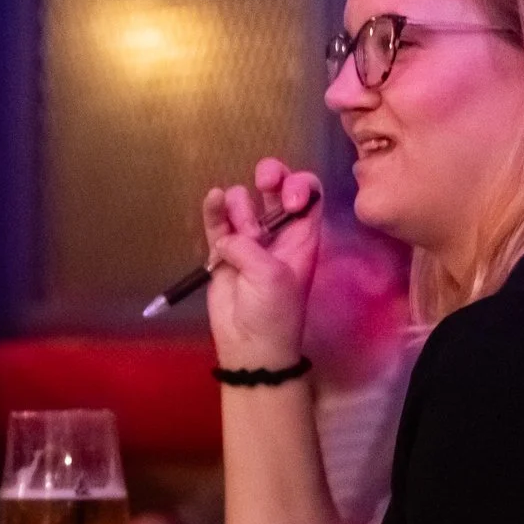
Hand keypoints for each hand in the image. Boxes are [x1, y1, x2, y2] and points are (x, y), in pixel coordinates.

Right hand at [199, 159, 323, 370]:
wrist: (250, 345)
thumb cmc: (273, 312)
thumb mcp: (272, 275)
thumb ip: (249, 246)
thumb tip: (227, 238)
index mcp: (303, 237)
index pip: (309, 195)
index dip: (300, 186)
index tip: (287, 200)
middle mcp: (278, 233)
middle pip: (276, 189)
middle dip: (271, 177)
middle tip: (264, 182)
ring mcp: (249, 240)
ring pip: (244, 203)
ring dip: (240, 206)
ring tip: (240, 231)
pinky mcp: (222, 251)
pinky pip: (218, 221)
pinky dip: (215, 208)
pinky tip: (214, 199)